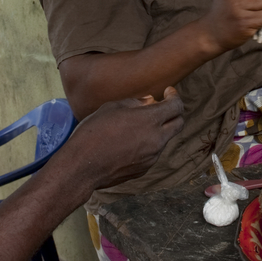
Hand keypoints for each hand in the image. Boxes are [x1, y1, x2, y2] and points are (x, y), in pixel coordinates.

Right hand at [65, 87, 184, 189]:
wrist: (82, 166)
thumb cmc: (93, 132)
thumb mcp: (112, 108)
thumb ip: (135, 103)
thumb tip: (149, 101)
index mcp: (150, 120)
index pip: (176, 106)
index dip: (174, 96)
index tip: (168, 92)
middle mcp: (156, 139)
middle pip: (179, 123)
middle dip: (174, 112)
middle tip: (162, 106)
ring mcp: (152, 156)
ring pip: (165, 139)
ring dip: (158, 129)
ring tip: (138, 125)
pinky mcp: (144, 169)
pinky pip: (152, 152)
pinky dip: (148, 144)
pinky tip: (129, 142)